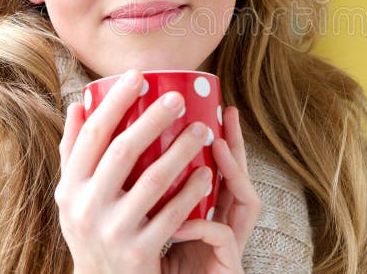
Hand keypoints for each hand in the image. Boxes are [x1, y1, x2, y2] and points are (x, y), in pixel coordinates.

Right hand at [55, 69, 218, 273]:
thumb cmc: (92, 228)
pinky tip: (207, 174)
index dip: (114, 103)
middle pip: (122, 151)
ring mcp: (112, 231)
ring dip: (181, 151)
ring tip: (202, 130)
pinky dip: (191, 192)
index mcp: (70, 187)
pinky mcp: (139, 252)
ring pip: (152, 180)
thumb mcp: (73, 195)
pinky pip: (172, 215)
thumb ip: (74, 152)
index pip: (92, 135)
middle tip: (178, 98)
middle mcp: (86, 207)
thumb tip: (78, 104)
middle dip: (152, 119)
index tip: (138, 76)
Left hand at [160, 105, 261, 272]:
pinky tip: (181, 218)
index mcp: (206, 209)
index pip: (219, 168)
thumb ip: (150, 190)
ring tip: (214, 148)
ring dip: (229, 172)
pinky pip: (219, 235)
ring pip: (243, 200)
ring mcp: (228, 243)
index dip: (222, 139)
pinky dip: (201, 223)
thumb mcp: (152, 222)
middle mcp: (223, 222)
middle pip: (240, 177)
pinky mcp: (227, 263)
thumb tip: (124, 149)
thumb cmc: (158, 264)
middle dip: (237, 144)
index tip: (217, 108)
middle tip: (227, 116)